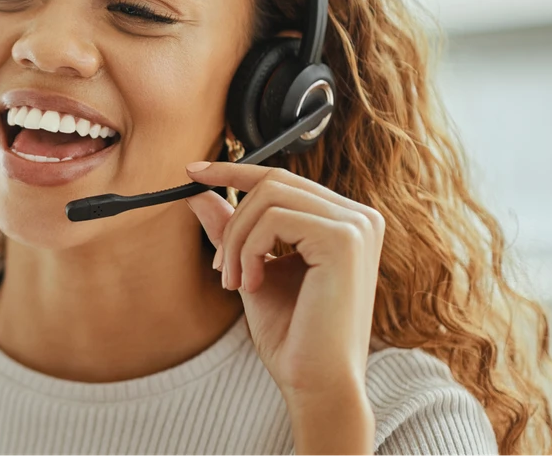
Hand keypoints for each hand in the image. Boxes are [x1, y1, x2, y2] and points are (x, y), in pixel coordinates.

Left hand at [184, 161, 384, 409]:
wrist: (316, 381)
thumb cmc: (291, 334)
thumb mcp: (252, 269)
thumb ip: (232, 230)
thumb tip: (198, 192)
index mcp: (343, 222)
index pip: (282, 179)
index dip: (234, 170)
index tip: (192, 173)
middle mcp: (359, 217)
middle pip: (272, 182)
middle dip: (233, 222)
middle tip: (220, 268)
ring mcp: (357, 225)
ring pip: (268, 198)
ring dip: (237, 240)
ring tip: (235, 281)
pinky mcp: (345, 238)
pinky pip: (274, 219)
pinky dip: (250, 250)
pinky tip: (253, 285)